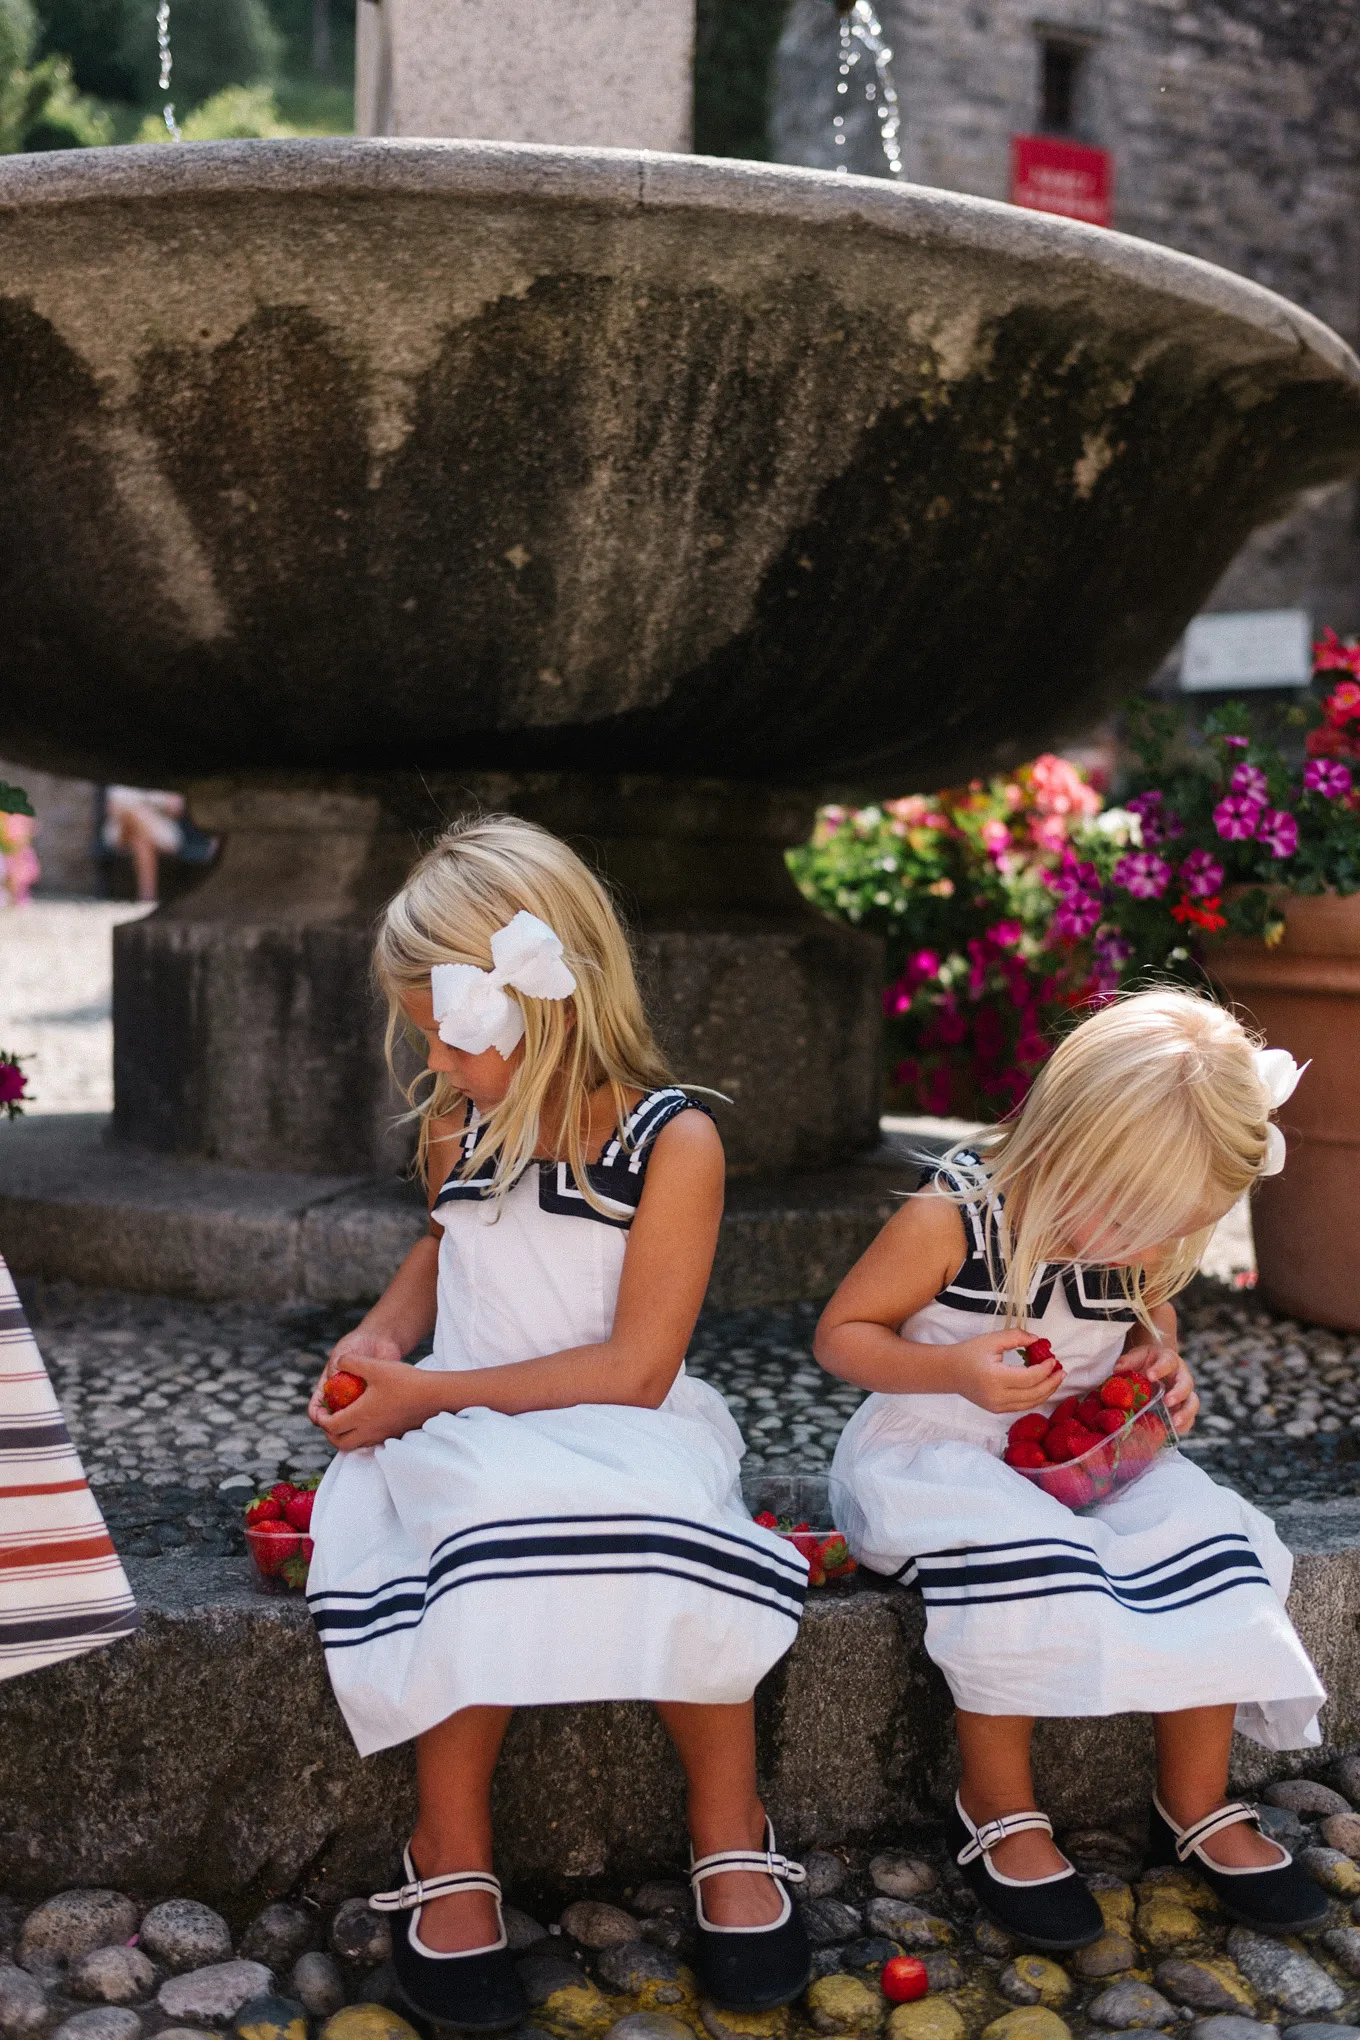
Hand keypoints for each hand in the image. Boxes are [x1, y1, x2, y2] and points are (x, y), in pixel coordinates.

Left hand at [308, 1333, 437, 1449]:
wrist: (434, 1396)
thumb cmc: (404, 1381)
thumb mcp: (375, 1366)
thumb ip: (351, 1362)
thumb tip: (339, 1362)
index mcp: (359, 1415)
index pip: (330, 1426)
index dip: (321, 1419)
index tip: (322, 1410)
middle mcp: (368, 1430)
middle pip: (339, 1443)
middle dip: (329, 1433)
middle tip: (330, 1419)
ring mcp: (381, 1435)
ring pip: (355, 1445)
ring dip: (345, 1436)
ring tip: (346, 1420)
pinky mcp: (393, 1434)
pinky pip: (370, 1442)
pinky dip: (361, 1436)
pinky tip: (368, 1420)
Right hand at [951, 1330, 1064, 1413]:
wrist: (950, 1371)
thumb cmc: (969, 1353)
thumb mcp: (992, 1340)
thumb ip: (1016, 1337)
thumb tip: (1038, 1340)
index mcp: (995, 1378)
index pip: (1030, 1378)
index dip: (1046, 1370)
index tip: (1054, 1359)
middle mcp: (998, 1396)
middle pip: (1034, 1394)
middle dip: (1052, 1383)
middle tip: (1062, 1371)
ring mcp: (998, 1406)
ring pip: (1031, 1403)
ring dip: (1047, 1392)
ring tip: (1056, 1379)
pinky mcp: (998, 1410)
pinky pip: (1023, 1406)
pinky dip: (1036, 1397)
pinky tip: (1042, 1387)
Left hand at [1120, 1343, 1198, 1435]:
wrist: (1155, 1365)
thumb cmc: (1147, 1361)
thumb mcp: (1138, 1356)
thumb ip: (1129, 1361)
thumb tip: (1117, 1369)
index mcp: (1170, 1360)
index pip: (1168, 1362)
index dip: (1160, 1369)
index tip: (1150, 1376)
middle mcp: (1181, 1376)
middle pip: (1186, 1384)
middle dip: (1178, 1393)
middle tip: (1167, 1401)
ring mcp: (1184, 1393)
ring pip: (1192, 1402)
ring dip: (1185, 1413)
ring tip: (1175, 1422)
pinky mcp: (1183, 1407)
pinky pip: (1189, 1417)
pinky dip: (1185, 1424)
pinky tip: (1175, 1430)